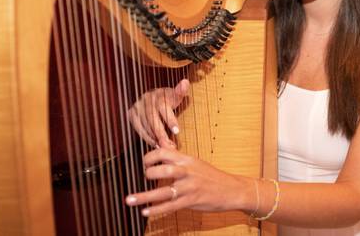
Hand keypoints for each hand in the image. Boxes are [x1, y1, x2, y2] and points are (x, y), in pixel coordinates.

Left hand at [125, 147, 250, 216]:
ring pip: (163, 191)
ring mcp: (189, 187)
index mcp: (187, 159)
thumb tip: (161, 148)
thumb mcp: (195, 162)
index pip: (164, 152)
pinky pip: (170, 206)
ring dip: (143, 196)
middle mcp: (187, 171)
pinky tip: (145, 212)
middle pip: (163, 169)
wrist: (231, 189)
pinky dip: (156, 209)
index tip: (144, 163)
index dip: (150, 156)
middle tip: (143, 177)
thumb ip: (178, 157)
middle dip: (148, 173)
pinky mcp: (191, 201)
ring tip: (128, 200)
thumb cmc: (211, 176)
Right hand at [127, 79, 189, 148]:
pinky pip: (138, 127)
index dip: (170, 120)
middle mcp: (147, 100)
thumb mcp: (175, 94)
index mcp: (159, 95)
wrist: (152, 96)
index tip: (177, 132)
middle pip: (153, 119)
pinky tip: (154, 143)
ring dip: (154, 137)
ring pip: (145, 124)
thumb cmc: (167, 98)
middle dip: (161, 133)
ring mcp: (138, 106)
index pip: (164, 108)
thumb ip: (181, 91)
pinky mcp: (132, 114)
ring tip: (164, 146)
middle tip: (169, 145)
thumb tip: (185, 82)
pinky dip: (146, 137)